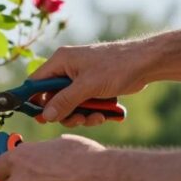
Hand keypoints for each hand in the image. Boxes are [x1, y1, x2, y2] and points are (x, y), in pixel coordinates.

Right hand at [30, 40, 154, 125]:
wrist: (145, 64)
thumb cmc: (116, 67)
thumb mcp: (87, 86)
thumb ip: (64, 101)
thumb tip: (45, 116)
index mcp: (61, 61)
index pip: (37, 82)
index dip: (34, 100)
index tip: (36, 117)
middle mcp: (68, 69)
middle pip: (53, 98)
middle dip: (65, 113)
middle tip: (76, 120)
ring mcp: (81, 79)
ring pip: (70, 105)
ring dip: (81, 115)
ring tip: (96, 117)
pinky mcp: (93, 88)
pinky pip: (84, 105)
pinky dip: (92, 113)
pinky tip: (104, 114)